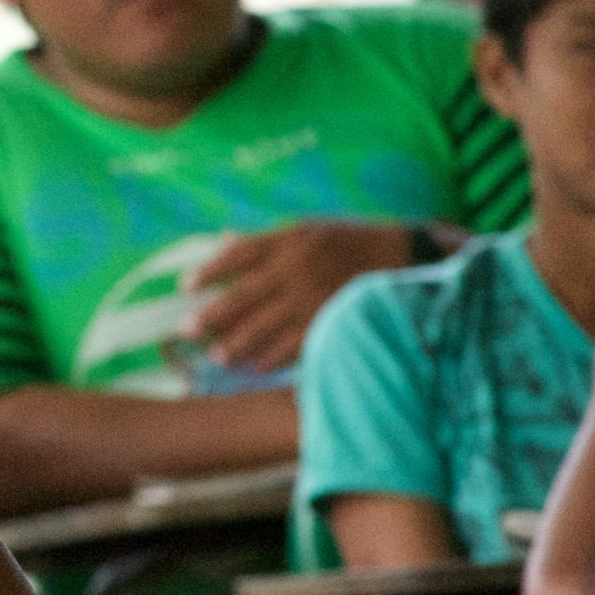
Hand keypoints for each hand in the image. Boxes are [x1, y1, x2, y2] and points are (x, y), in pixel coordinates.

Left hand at [184, 220, 413, 370]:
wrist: (408, 258)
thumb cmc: (350, 242)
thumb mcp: (309, 229)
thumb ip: (267, 240)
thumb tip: (222, 241)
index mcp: (288, 240)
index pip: (238, 254)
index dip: (210, 270)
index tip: (186, 287)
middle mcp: (297, 268)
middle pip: (244, 294)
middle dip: (213, 315)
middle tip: (187, 329)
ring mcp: (314, 297)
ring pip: (265, 326)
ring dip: (237, 343)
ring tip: (217, 356)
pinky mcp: (331, 322)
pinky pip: (293, 345)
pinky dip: (272, 357)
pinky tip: (255, 366)